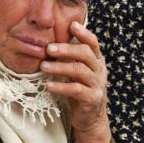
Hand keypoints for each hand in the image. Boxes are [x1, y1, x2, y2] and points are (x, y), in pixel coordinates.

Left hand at [41, 21, 109, 140]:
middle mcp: (99, 71)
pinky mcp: (92, 99)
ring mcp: (97, 85)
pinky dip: (61, 87)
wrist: (90, 118)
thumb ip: (71, 58)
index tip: (71, 24)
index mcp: (96, 61)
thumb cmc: (80, 90)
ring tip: (44, 66)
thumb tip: (50, 41)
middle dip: (67, 49)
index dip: (83, 33)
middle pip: (85, 54)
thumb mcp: (78, 72)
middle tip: (49, 48)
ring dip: (60, 67)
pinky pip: (76, 90)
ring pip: (79, 71)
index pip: (93, 43)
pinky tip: (48, 85)